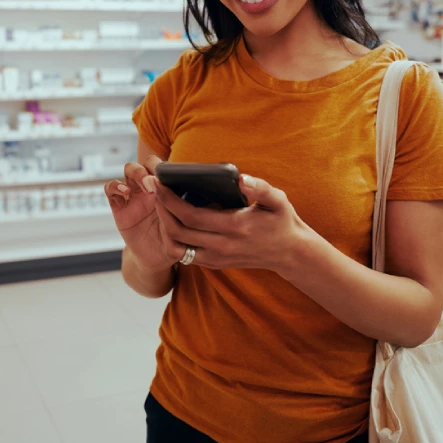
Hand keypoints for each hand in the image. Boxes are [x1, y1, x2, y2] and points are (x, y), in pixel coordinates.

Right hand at [105, 155, 185, 271]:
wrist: (156, 259)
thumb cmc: (175, 241)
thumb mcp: (183, 228)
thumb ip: (182, 214)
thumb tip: (190, 197)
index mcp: (167, 189)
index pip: (166, 167)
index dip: (168, 167)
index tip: (173, 175)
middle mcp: (150, 189)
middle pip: (147, 163)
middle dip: (152, 165)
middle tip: (157, 180)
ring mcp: (134, 196)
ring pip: (130, 169)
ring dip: (137, 171)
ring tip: (144, 184)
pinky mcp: (119, 207)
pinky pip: (110, 189)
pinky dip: (115, 186)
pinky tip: (125, 192)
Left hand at [153, 173, 306, 272]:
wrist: (289, 253)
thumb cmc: (281, 221)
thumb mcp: (278, 201)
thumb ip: (260, 189)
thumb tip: (241, 179)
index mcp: (234, 227)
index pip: (191, 216)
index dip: (170, 200)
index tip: (159, 183)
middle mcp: (222, 246)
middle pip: (178, 231)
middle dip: (161, 209)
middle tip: (152, 189)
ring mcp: (216, 258)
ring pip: (176, 247)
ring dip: (163, 227)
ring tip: (160, 205)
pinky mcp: (214, 263)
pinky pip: (184, 256)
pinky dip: (173, 240)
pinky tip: (171, 221)